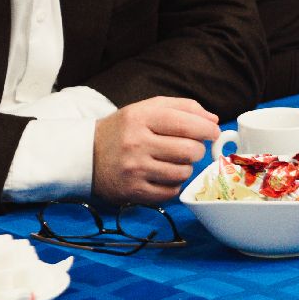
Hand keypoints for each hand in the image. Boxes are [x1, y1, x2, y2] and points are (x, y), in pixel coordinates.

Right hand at [92, 96, 220, 205]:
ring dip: (185, 167)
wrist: (85, 155)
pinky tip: (163, 175)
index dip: (206, 128)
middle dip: (197, 149)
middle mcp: (136, 143)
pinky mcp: (134, 191)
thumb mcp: (146, 109)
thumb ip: (182, 108)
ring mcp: (135, 169)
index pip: (185, 122)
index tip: (212, 131)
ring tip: (173, 161)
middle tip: (190, 147)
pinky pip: (171, 191)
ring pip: (184, 172)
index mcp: (140, 118)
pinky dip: (174, 184)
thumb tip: (213, 120)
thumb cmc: (123, 130)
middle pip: (189, 150)